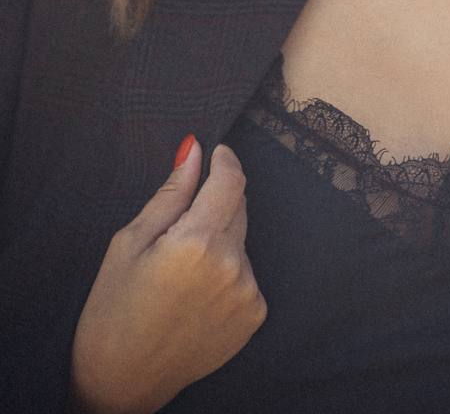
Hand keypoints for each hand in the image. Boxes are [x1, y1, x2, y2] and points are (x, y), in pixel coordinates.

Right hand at [69, 139, 266, 413]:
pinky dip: (228, 272)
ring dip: (220, 240)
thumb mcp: (130, 242)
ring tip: (182, 271)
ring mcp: (247, 294)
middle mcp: (231, 266)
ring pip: (241, 241)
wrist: (121, 383)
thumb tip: (194, 149)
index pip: (230, 180)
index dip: (225, 160)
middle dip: (215, 203)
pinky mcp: (254, 316)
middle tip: (180, 227)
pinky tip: (195, 294)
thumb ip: (171, 193)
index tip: (216, 153)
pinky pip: (246, 274)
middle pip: (238, 207)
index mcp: (197, 242)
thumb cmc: (113, 310)